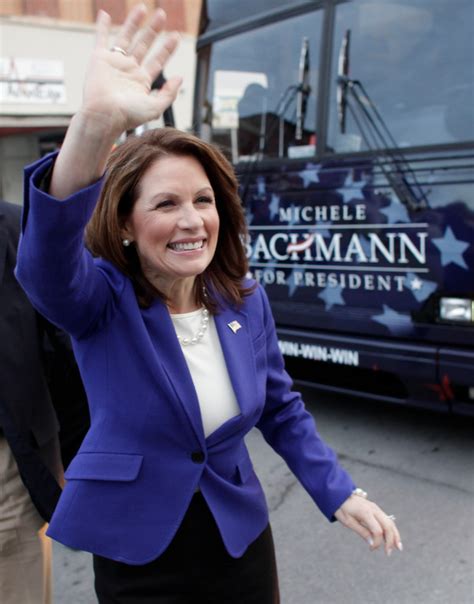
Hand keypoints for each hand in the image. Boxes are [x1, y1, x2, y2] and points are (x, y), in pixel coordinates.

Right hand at [50, 4, 181, 198]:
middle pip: (144, 45)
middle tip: (162, 15)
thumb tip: (179, 78)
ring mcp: (114, 63)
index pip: (158, 61)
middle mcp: (129, 71)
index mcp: (142, 82)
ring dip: (134, 23)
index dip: (167, 48)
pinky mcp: (99, 59)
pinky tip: (104, 14)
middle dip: (153, 30)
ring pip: (126, 37)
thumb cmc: (128, 116)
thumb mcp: (156, 107)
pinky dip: (101, 26)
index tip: (176, 36)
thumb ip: (169, 93)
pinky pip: (100, 38)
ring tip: (143, 8)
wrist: (104, 115)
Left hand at [334, 493, 402, 555]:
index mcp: (366, 513)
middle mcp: (374, 509)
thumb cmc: (341, 508)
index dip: (377, 542)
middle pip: (388, 526)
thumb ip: (362, 532)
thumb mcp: (348, 522)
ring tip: (398, 547)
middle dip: (391, 540)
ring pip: (390, 522)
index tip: (371, 549)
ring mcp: (376, 508)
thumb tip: (373, 543)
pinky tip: (392, 537)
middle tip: (388, 553)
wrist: (339, 493)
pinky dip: (391, 529)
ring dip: (395, 535)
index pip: (377, 531)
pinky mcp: (375, 508)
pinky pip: (386, 519)